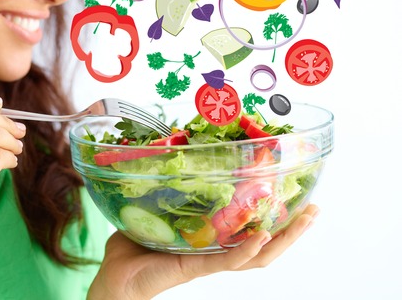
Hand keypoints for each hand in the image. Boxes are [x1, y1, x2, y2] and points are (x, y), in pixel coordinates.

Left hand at [88, 204, 318, 299]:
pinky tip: (264, 236)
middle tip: (315, 208)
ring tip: (305, 219)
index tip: (294, 194)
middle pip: (265, 242)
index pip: (250, 227)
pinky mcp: (196, 267)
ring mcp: (209, 260)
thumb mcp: (155, 209)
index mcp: (211, 237)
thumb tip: (167, 155)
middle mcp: (216, 250)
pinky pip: (228, 261)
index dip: (274, 214)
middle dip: (293, 228)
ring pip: (257, 255)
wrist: (116, 277)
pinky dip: (248, 250)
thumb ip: (165, 187)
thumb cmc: (135, 246)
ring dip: (284, 239)